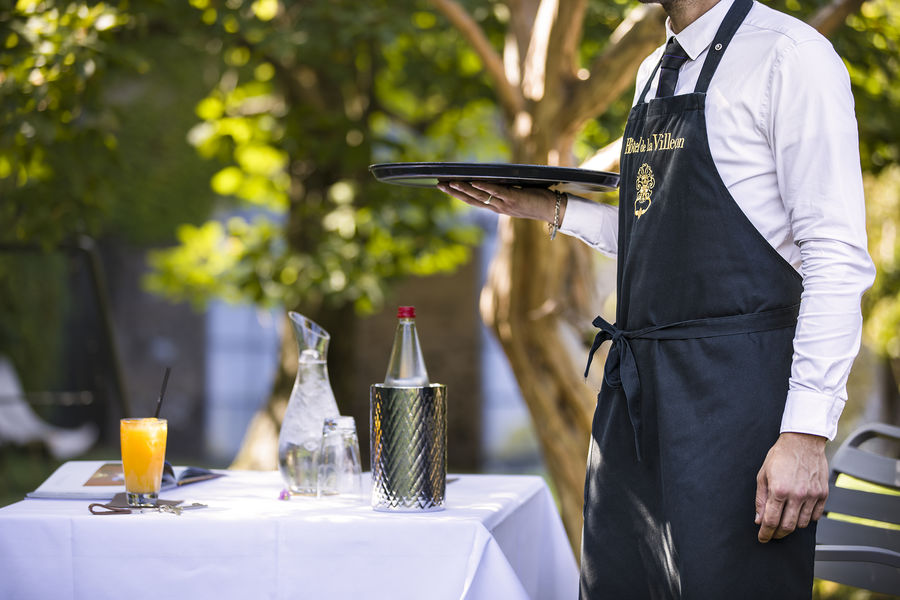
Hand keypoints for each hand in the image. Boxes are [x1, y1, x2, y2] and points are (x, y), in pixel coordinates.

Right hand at [437, 181, 564, 223]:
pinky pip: (495, 192)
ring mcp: (505, 204)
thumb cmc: (537, 200)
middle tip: (439, 185)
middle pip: (471, 200)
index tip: (444, 187)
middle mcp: (498, 208)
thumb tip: (493, 176)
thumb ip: (505, 188)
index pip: (474, 201)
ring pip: (480, 197)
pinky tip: (473, 182)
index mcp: (497, 207)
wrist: (554, 210)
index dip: (458, 195)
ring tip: (450, 183)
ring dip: (464, 190)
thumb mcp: (517, 193)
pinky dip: (484, 187)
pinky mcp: (514, 198)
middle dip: (454, 193)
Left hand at [754, 432, 828, 542]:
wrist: (802, 441)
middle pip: (788, 526)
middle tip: (772, 534)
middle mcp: (797, 495)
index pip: (771, 521)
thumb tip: (759, 519)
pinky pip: (816, 516)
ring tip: (785, 521)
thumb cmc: (780, 455)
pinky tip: (799, 513)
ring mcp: (812, 496)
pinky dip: (807, 519)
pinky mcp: (823, 494)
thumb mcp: (763, 475)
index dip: (766, 533)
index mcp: (779, 490)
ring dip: (792, 526)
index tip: (763, 538)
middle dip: (778, 534)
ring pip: (802, 524)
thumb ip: (761, 499)